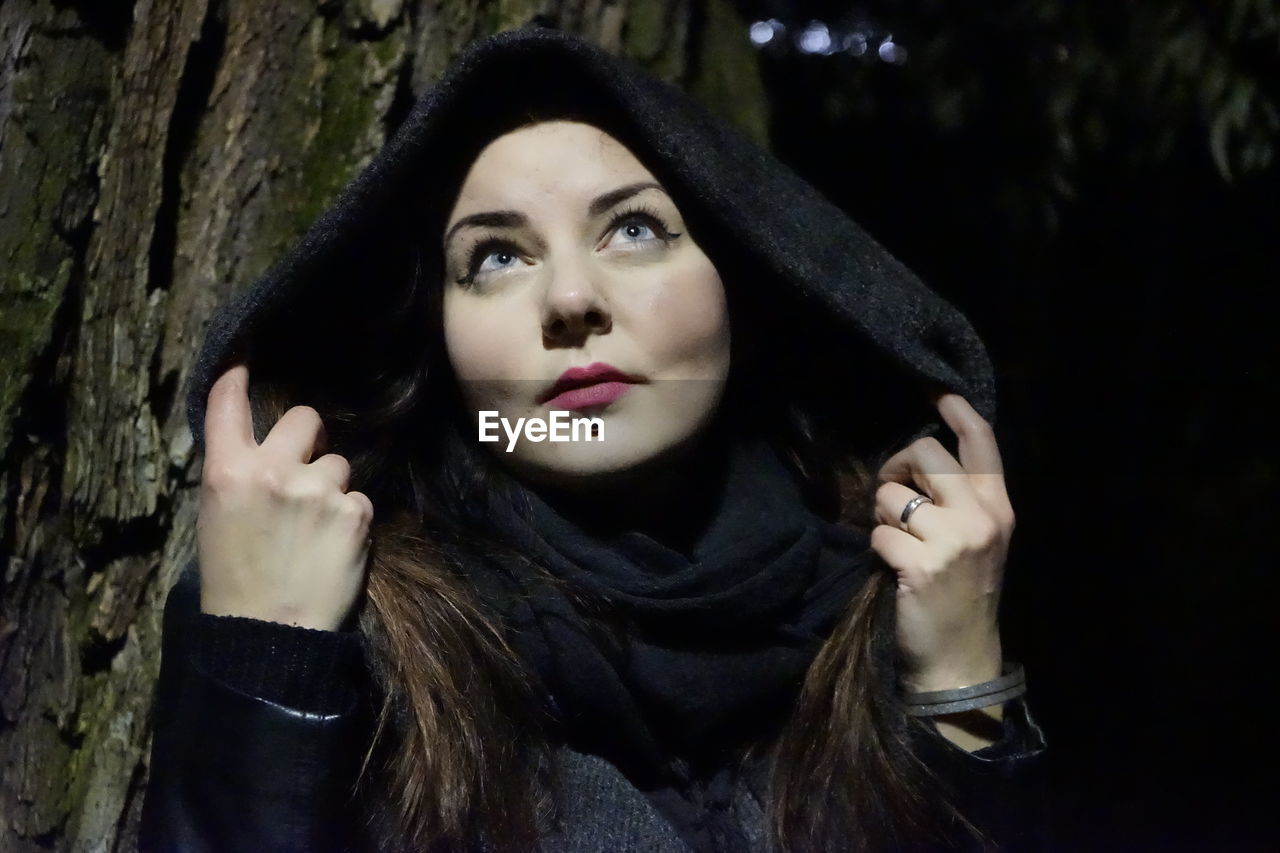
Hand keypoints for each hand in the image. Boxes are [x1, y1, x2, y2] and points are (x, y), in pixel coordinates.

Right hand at [196, 362, 373, 630]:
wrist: (269, 635)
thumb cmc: (236, 582)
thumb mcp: (218, 520)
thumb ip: (241, 476)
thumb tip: (264, 449)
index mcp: (227, 472)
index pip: (228, 406)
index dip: (236, 376)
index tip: (244, 358)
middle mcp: (272, 471)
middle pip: (305, 417)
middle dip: (308, 438)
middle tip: (302, 470)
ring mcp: (317, 490)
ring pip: (338, 463)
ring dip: (332, 486)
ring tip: (314, 530)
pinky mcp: (354, 513)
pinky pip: (359, 499)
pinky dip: (351, 519)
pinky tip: (333, 548)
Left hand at [871, 392, 1013, 691]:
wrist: (959, 660)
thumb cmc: (962, 596)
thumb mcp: (978, 541)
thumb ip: (960, 500)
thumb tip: (917, 459)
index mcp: (999, 508)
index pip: (981, 442)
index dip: (956, 410)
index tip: (937, 390)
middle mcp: (982, 518)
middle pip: (925, 452)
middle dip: (897, 467)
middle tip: (894, 498)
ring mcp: (953, 541)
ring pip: (893, 493)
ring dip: (883, 514)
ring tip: (899, 542)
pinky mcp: (922, 566)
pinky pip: (878, 532)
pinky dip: (876, 548)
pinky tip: (893, 569)